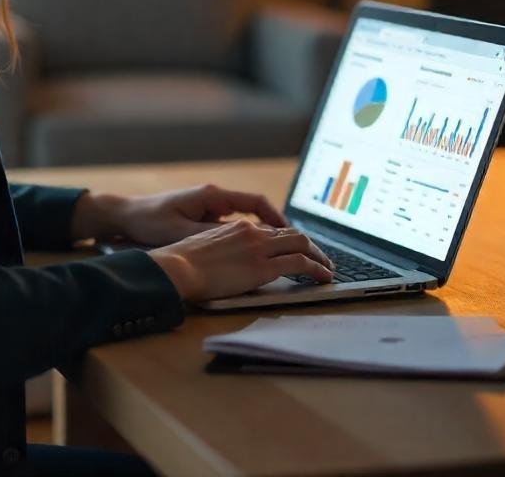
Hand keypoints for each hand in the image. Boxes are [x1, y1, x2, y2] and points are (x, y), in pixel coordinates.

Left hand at [116, 183, 288, 246]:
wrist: (125, 215)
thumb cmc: (150, 221)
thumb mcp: (180, 231)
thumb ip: (211, 236)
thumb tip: (243, 243)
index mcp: (213, 196)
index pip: (255, 203)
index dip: (277, 219)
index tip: (293, 235)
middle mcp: (215, 198)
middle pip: (256, 210)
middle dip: (278, 228)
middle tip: (298, 247)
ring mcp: (209, 207)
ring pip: (246, 219)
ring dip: (263, 234)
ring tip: (282, 254)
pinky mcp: (202, 217)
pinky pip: (233, 225)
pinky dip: (246, 238)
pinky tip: (253, 255)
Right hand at [149, 219, 333, 301]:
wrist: (177, 268)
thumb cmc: (182, 263)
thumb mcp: (206, 247)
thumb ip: (224, 248)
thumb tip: (229, 260)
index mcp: (239, 227)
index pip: (273, 230)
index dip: (290, 240)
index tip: (298, 249)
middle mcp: (253, 232)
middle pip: (293, 234)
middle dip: (311, 246)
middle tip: (320, 259)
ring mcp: (260, 248)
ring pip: (302, 245)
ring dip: (319, 257)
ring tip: (327, 269)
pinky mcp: (263, 267)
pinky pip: (300, 264)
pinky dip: (316, 269)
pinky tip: (323, 277)